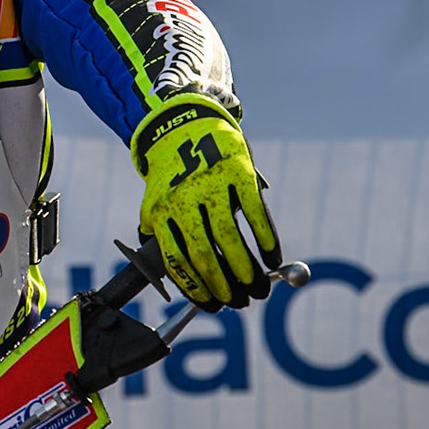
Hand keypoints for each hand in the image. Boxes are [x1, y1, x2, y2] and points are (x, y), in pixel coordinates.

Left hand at [132, 91, 281, 309]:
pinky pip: (256, 213)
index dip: (195, 287)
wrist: (185, 124)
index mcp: (163, 211)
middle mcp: (186, 200)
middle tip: (237, 302)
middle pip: (205, 253)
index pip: (177, 260)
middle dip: (223, 285)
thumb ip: (158, 233)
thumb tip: (170, 273)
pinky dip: (267, 239)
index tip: (211, 305)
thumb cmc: (172, 173)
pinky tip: (274, 257)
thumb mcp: (155, 200)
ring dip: (246, 268)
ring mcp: (213, 186)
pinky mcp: (239, 173)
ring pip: (231, 237)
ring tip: (256, 287)